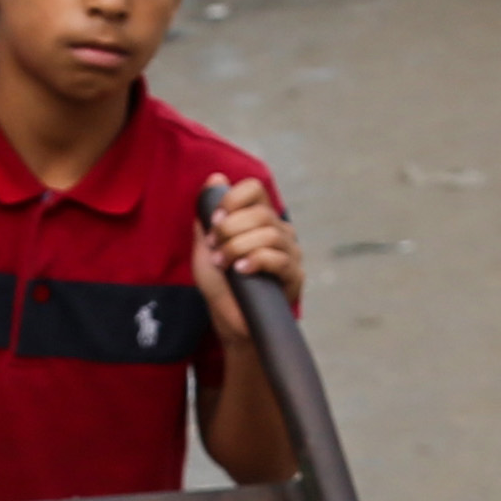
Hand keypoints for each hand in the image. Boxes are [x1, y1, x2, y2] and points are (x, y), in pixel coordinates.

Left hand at [190, 175, 299, 331]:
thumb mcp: (206, 248)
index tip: (215, 220)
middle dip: (230, 229)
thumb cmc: (220, 285)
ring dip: (238, 248)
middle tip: (215, 249)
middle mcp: (279, 231)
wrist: (230, 321)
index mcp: (259, 219)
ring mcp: (290, 252)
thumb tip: (215, 179)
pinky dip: (255, 261)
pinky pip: (278, 259)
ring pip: (269, 234)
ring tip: (223, 264)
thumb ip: (208, 217)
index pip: (254, 189)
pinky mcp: (295, 276)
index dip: (233, 199)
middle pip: (260, 212)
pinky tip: (240, 271)